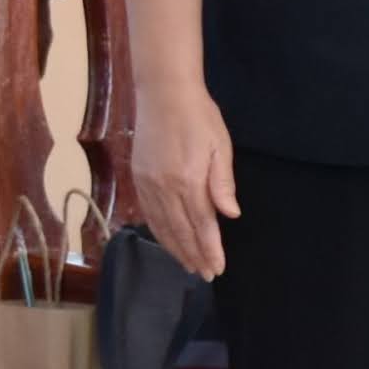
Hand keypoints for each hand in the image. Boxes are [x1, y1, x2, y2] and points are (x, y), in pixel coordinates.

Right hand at [132, 82, 238, 283]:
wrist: (163, 93)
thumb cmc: (200, 117)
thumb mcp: (221, 146)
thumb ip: (223, 182)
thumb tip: (230, 214)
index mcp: (189, 180)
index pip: (201, 224)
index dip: (210, 249)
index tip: (217, 268)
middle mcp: (165, 187)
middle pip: (180, 230)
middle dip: (193, 255)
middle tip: (205, 274)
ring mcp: (147, 184)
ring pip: (161, 225)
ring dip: (175, 248)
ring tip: (187, 264)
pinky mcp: (138, 178)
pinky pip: (148, 212)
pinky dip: (158, 231)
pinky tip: (166, 239)